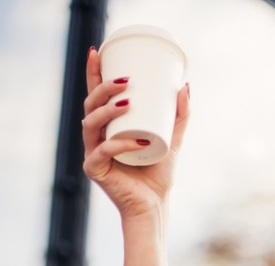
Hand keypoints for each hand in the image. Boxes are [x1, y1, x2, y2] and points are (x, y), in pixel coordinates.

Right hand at [82, 46, 190, 218]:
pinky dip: (120, 145)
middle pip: (90, 105)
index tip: (97, 51)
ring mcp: (92, 153)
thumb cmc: (158, 173)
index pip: (96, 95)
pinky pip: (102, 153)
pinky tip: (137, 141)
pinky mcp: (94, 170)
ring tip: (127, 102)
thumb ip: (179, 115)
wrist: (154, 205)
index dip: (93, 73)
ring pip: (90, 124)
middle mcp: (96, 137)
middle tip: (125, 81)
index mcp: (108, 127)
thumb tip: (185, 85)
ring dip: (107, 110)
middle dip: (102, 89)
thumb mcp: (173, 138)